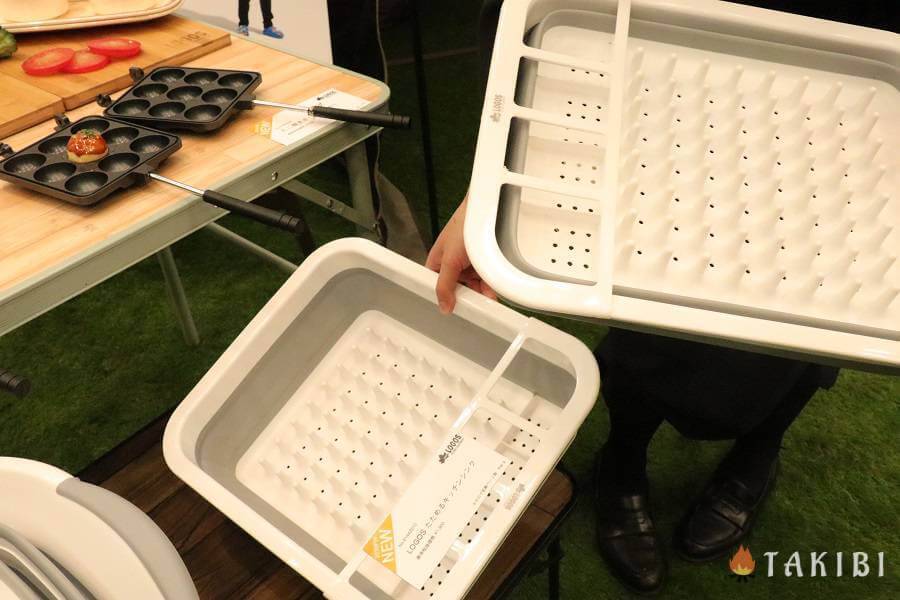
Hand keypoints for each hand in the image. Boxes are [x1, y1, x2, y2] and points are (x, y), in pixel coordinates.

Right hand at [425, 196, 496, 313]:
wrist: (485, 211)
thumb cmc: (462, 227)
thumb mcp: (450, 260)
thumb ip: (445, 285)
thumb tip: (443, 306)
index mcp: (437, 263)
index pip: (436, 287)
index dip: (443, 298)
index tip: (452, 310)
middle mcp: (452, 265)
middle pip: (457, 289)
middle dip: (467, 297)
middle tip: (473, 306)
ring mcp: (468, 265)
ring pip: (473, 286)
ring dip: (480, 293)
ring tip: (485, 300)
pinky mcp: (483, 264)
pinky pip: (485, 281)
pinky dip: (489, 287)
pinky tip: (492, 293)